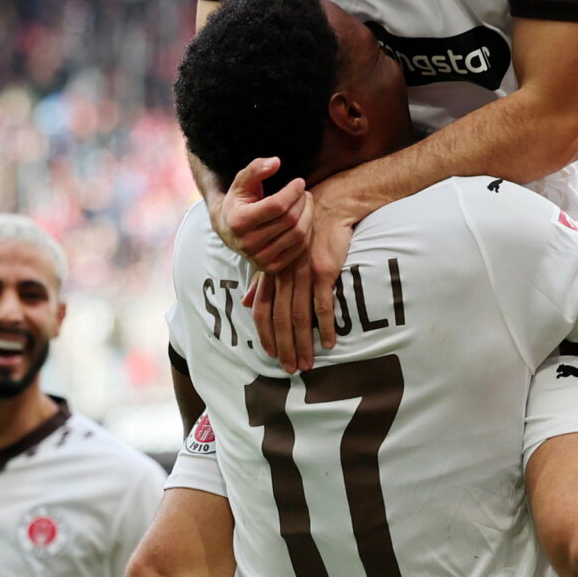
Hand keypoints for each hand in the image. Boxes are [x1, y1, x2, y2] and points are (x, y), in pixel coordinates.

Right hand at [214, 158, 311, 270]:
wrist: (228, 231)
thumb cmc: (238, 203)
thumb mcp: (241, 182)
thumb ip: (256, 169)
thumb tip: (276, 162)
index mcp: (238, 221)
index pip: (277, 206)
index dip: (293, 191)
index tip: (299, 181)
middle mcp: (247, 244)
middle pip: (290, 220)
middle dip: (302, 201)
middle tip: (303, 191)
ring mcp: (259, 258)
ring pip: (298, 234)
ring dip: (308, 215)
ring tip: (305, 202)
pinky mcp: (271, 267)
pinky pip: (300, 248)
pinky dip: (307, 231)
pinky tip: (303, 219)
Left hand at [245, 183, 360, 371]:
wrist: (329, 207)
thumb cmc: (305, 232)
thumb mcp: (278, 254)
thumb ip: (262, 281)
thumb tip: (248, 304)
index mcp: (272, 273)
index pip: (263, 310)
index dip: (265, 335)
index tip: (270, 355)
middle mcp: (284, 275)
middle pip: (280, 319)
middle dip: (284, 346)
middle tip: (290, 369)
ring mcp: (303, 274)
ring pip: (300, 316)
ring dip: (303, 343)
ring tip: (308, 363)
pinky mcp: (323, 271)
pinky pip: (323, 305)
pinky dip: (325, 326)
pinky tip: (329, 343)